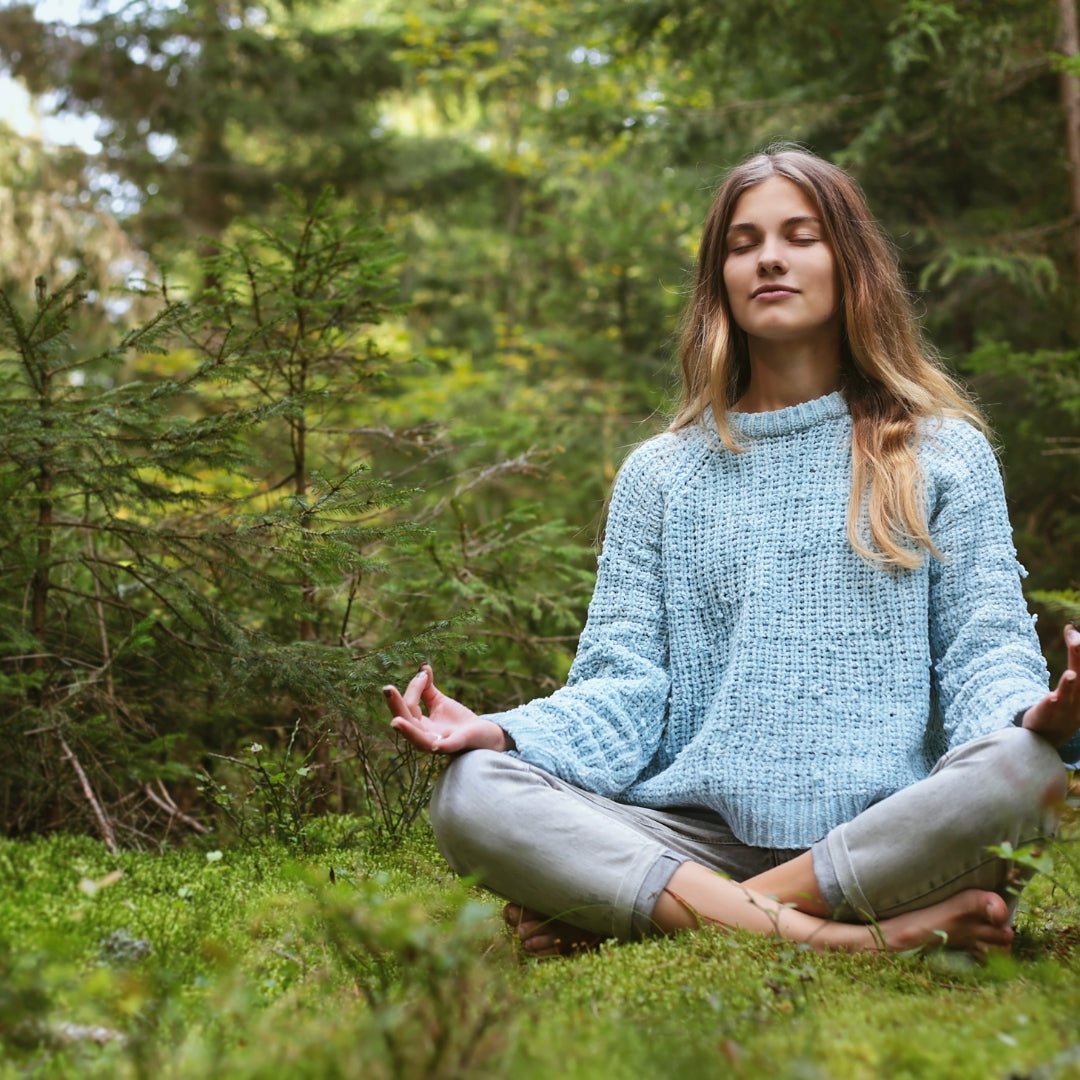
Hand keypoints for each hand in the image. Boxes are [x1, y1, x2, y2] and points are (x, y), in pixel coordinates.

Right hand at [382, 663, 509, 753]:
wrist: (485, 733)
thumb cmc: (460, 721)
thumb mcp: (440, 702)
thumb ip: (427, 689)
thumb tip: (423, 667)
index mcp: (420, 726)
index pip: (409, 707)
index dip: (413, 688)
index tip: (423, 674)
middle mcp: (426, 737)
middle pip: (407, 722)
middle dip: (396, 706)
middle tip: (387, 689)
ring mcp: (440, 743)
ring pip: (419, 740)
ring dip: (408, 731)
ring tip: (396, 722)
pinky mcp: (456, 746)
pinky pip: (445, 748)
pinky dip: (439, 746)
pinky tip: (434, 745)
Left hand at [1021, 624, 1079, 747]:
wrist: (1048, 737)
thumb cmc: (1062, 705)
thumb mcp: (1072, 682)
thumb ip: (1075, 659)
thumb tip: (1073, 629)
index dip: (1079, 647)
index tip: (1070, 628)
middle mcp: (1078, 698)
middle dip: (1079, 657)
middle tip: (1076, 639)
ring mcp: (1064, 708)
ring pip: (1069, 695)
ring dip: (1070, 685)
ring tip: (1070, 675)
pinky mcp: (1048, 716)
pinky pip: (1051, 711)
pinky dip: (1052, 703)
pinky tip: (1051, 698)